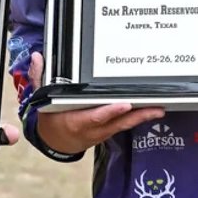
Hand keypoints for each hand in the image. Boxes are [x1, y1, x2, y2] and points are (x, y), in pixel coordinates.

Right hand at [30, 52, 163, 154]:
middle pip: (117, 122)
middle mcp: (92, 128)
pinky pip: (125, 124)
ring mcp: (102, 131)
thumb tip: (38, 57)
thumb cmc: (51, 116)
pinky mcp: (108, 130)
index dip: (110, 111)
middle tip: (155, 106)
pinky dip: (138, 118)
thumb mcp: (41, 98)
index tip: (125, 103)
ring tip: (159, 108)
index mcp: (75, 120)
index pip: (94, 116)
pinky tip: (152, 110)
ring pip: (124, 124)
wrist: (55, 140)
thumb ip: (40, 77)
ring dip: (142, 117)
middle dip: (136, 115)